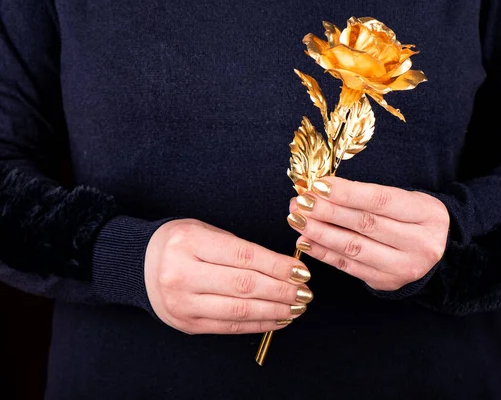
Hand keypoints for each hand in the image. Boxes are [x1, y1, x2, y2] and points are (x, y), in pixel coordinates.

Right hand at [145, 219, 312, 333]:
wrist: (137, 266)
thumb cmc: (179, 243)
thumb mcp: (204, 231)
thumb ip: (239, 248)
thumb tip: (283, 266)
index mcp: (190, 243)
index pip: (244, 256)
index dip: (277, 266)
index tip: (300, 271)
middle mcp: (182, 274)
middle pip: (244, 285)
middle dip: (282, 290)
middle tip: (305, 292)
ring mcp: (183, 303)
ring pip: (239, 310)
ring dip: (275, 311)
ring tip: (297, 307)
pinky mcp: (187, 324)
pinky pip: (229, 326)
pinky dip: (258, 323)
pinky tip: (278, 319)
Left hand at [287, 177, 448, 290]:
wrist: (440, 252)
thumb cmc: (413, 218)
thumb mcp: (406, 199)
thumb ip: (368, 195)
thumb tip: (321, 189)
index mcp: (427, 214)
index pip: (380, 200)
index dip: (346, 193)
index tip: (317, 185)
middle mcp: (420, 243)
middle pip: (365, 224)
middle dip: (327, 211)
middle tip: (300, 201)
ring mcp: (404, 267)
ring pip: (354, 247)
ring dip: (320, 232)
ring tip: (296, 219)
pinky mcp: (386, 282)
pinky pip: (348, 266)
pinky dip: (323, 253)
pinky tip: (305, 240)